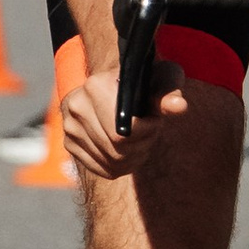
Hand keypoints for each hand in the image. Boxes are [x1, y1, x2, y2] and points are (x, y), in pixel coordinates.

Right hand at [61, 61, 191, 179]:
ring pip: (111, 163)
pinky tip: (128, 149)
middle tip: (149, 130)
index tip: (154, 119)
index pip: (122, 133)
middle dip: (142, 145)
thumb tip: (179, 106)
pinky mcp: (70, 143)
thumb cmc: (149, 81)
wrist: (122, 84)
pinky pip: (102, 169)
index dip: (147, 132)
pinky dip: (121, 166)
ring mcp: (70, 126)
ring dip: (134, 156)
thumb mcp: (163, 79)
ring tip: (140, 137)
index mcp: (95, 86)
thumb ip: (169, 93)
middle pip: (117, 151)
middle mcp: (76, 106)